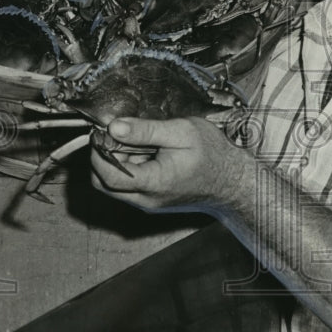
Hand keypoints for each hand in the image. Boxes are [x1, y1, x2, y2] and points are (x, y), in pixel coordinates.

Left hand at [90, 115, 252, 213]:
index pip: (107, 174)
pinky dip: (129, 169)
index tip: (102, 132)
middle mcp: (146, 200)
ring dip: (117, 163)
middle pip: (104, 183)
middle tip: (118, 135)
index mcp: (152, 183)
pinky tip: (148, 153)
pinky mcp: (153, 202)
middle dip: (104, 158)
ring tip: (140, 143)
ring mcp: (149, 204)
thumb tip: (113, 127)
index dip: (98, 152)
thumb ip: (145, 129)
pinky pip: (129, 188)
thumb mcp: (181, 132)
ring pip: (115, 186)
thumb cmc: (213, 156)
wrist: (234, 182)